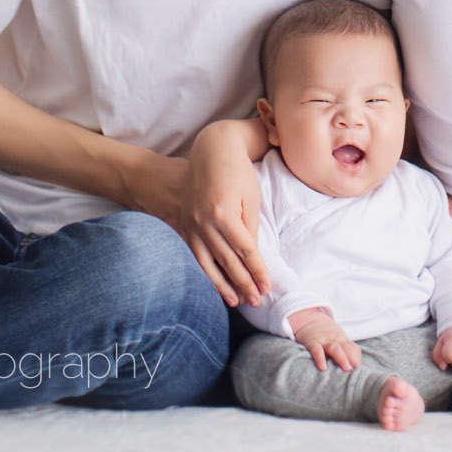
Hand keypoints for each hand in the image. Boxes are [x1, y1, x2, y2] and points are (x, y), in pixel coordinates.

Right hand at [177, 131, 267, 306]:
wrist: (210, 149)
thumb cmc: (237, 170)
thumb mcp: (250, 197)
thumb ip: (250, 228)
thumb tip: (252, 255)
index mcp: (224, 213)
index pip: (246, 251)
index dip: (257, 271)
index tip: (267, 287)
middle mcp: (204, 222)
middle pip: (228, 261)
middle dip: (244, 283)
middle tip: (257, 301)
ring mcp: (191, 223)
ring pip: (208, 262)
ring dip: (223, 284)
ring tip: (237, 301)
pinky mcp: (184, 223)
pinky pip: (194, 254)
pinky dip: (205, 271)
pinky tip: (214, 283)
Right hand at [291, 309, 360, 371]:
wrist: (309, 319)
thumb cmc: (325, 333)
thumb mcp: (337, 337)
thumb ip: (345, 348)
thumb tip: (354, 364)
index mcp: (342, 339)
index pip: (352, 347)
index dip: (356, 357)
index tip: (359, 367)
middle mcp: (335, 339)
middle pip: (345, 348)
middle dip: (352, 358)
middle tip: (355, 369)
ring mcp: (324, 340)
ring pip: (334, 349)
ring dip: (342, 358)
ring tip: (346, 369)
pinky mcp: (312, 342)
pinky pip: (317, 350)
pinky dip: (320, 359)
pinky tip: (323, 368)